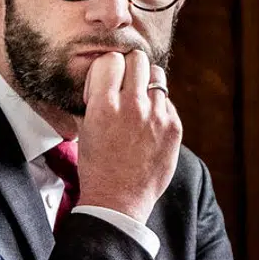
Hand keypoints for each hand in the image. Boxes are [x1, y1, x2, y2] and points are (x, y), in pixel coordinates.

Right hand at [76, 51, 181, 225]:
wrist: (118, 200)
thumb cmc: (97, 167)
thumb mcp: (84, 129)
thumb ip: (95, 100)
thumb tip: (103, 80)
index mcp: (103, 105)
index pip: (110, 59)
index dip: (107, 68)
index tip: (106, 81)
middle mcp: (131, 105)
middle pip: (137, 59)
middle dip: (129, 68)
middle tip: (125, 84)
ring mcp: (156, 115)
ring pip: (157, 75)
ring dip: (146, 83)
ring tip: (139, 100)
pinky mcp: (174, 127)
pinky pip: (167, 102)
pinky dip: (158, 107)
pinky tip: (148, 124)